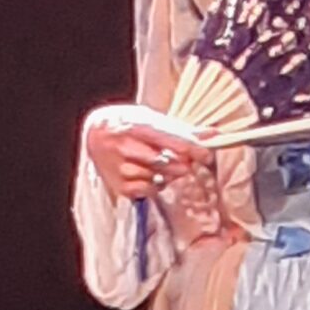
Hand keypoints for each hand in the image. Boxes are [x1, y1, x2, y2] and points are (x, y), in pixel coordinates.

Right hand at [86, 109, 209, 202]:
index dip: (189, 147)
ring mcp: (118, 167)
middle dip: (181, 163)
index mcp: (133, 124)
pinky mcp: (118, 185)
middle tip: (186, 161)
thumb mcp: (152, 119)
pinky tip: (149, 175)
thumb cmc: (130, 124)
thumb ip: (182, 130)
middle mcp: (122, 146)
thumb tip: (215, 134)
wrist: (94, 132)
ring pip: (158, 177)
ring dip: (168, 174)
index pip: (166, 138)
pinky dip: (155, 185)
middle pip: (165, 161)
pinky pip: (149, 190)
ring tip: (160, 164)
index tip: (206, 155)